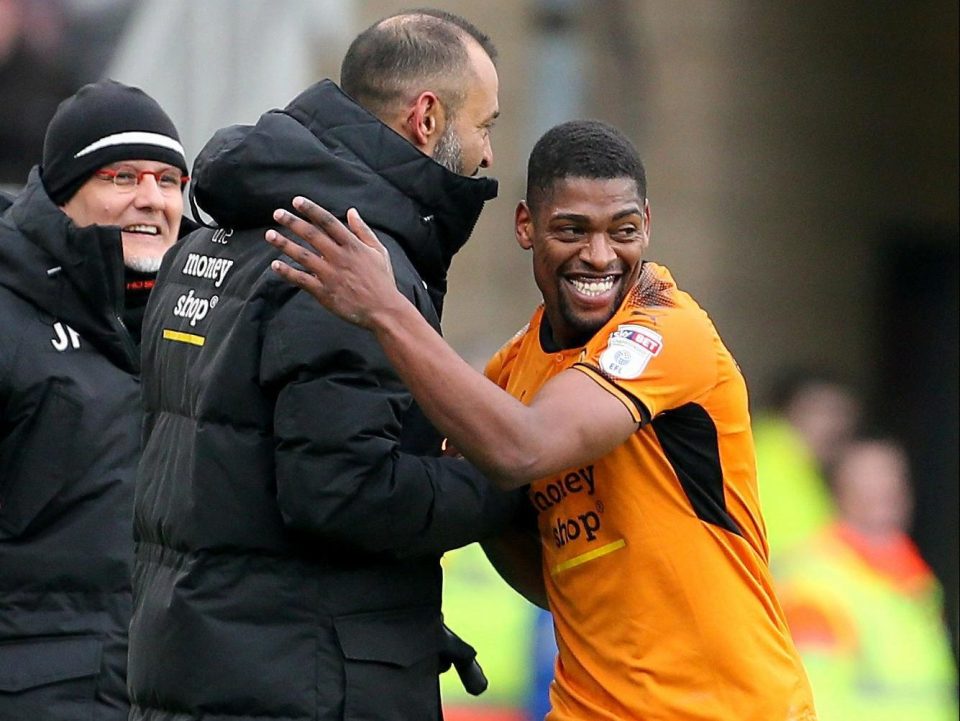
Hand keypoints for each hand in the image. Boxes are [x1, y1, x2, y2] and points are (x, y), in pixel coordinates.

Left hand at [265, 197, 399, 328]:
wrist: (383, 311)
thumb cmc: (382, 280)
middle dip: (292, 222)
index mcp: (353, 246)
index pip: (328, 222)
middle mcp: (339, 257)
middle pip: (311, 235)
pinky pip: (301, 279)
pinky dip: (287, 272)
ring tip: (269, 235)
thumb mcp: (379, 251)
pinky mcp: (324, 292)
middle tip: (277, 213)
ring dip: (284, 244)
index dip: (311, 210)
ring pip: (302, 255)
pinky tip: (275, 265)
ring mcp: (330, 275)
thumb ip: (363, 231)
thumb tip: (351, 211)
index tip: (296, 201)